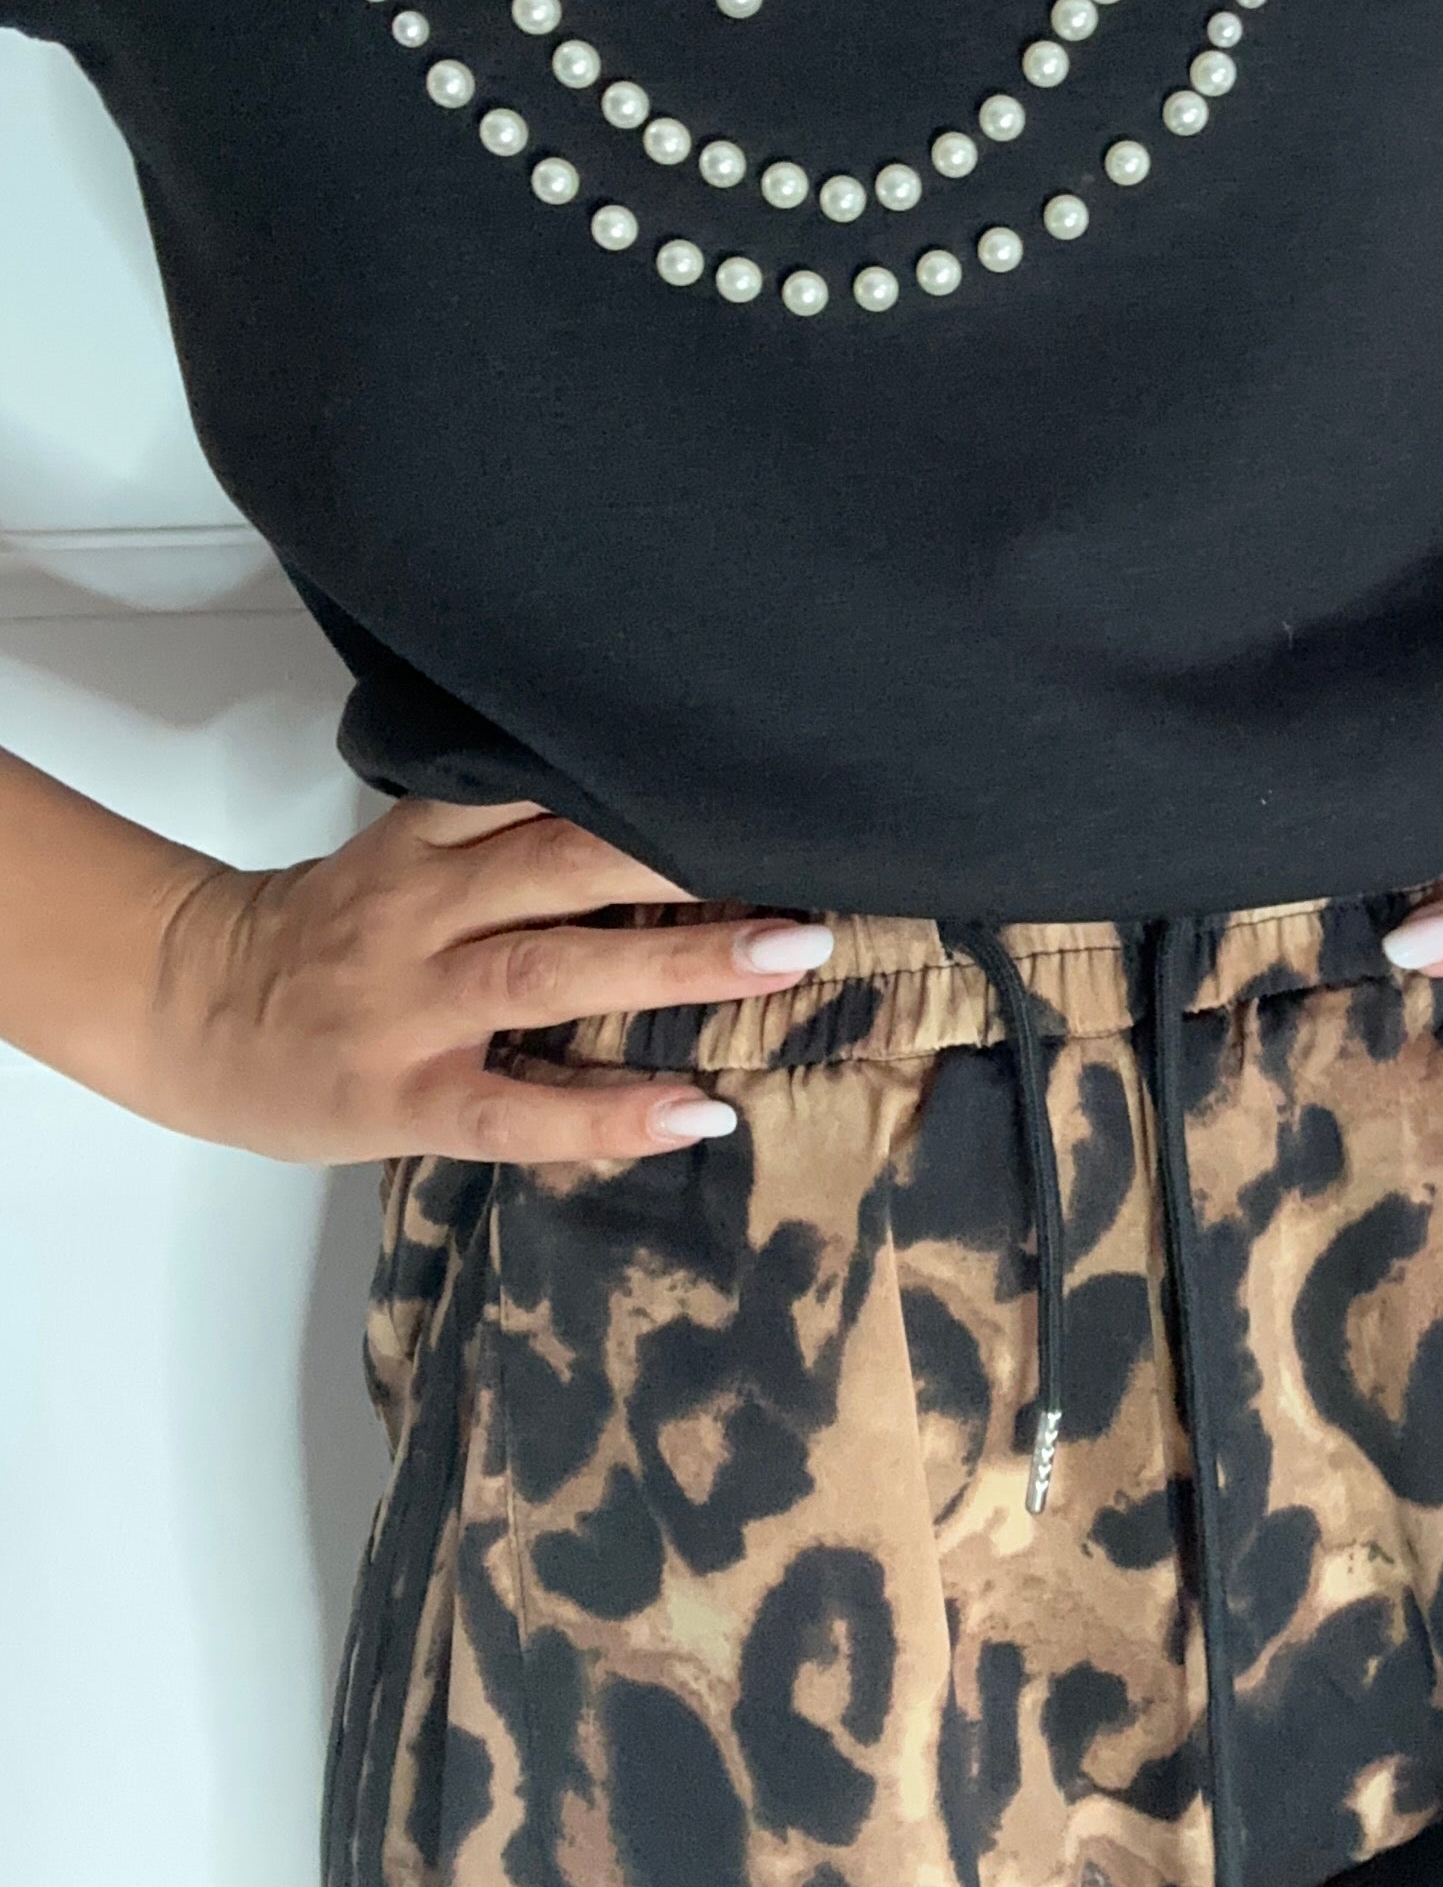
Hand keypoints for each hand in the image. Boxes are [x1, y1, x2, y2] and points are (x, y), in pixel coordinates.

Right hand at [138, 796, 832, 1168]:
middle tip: (808, 862)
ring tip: (787, 958)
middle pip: (564, 867)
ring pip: (553, 971)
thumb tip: (660, 810)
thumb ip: (506, 832)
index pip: (539, 789)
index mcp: (427, 842)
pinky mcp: (403, 1099)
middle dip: (687, 860)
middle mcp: (423, 912)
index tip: (747, 771)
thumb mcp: (407, 857)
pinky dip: (609, 1116)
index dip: (642, 777)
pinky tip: (695, 1112)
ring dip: (679, 964)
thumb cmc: (329, 934)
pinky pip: (515, 1111)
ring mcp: (412, 1008)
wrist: (190, 1012)